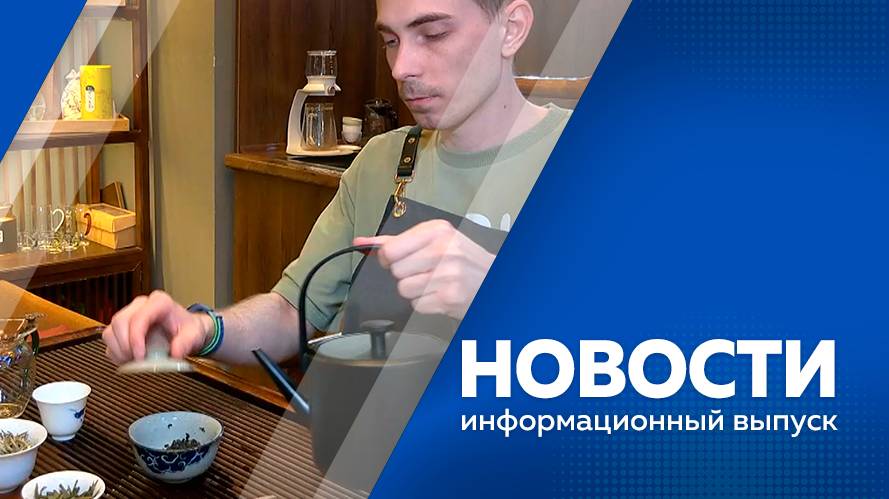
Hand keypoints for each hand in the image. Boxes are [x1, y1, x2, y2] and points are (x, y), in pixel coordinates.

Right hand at [102, 290, 212, 363]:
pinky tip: (129, 359)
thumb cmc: (188, 329)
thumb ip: (186, 343)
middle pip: (120, 322)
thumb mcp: (194, 335)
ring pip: (111, 330)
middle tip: (137, 361)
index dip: (135, 338)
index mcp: (159, 303)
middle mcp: (141, 305)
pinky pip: (110, 340)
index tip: (140, 356)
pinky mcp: (123, 328)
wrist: (187, 332)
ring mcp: (130, 315)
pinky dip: (116, 353)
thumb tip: (175, 353)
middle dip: (125, 345)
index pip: (139, 317)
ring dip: (119, 350)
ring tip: (134, 360)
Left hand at [354, 220, 494, 319]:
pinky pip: (416, 305)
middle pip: (396, 270)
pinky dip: (425, 303)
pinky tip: (440, 294)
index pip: (390, 249)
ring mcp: (447, 275)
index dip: (389, 258)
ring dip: (415, 290)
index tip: (397, 259)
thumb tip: (361, 242)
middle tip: (426, 271)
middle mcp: (443, 250)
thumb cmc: (462, 259)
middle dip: (406, 274)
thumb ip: (396, 241)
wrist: (493, 280)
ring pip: (404, 289)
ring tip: (434, 283)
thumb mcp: (435, 240)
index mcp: (438, 231)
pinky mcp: (448, 298)